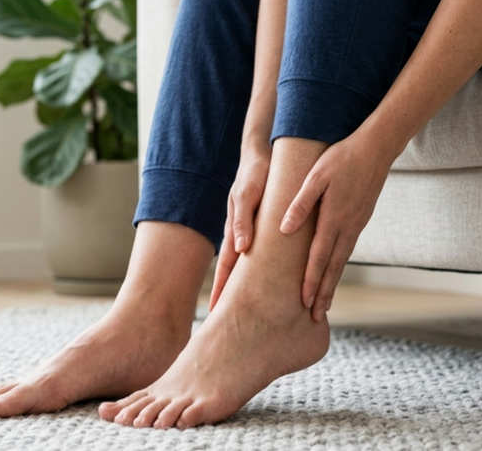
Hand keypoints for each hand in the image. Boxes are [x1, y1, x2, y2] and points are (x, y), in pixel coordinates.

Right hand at [208, 143, 271, 310]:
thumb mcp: (247, 196)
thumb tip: (240, 248)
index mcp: (235, 233)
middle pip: (233, 274)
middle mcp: (241, 237)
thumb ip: (242, 221)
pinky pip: (259, 255)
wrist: (262, 158)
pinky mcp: (261, 229)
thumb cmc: (254, 176)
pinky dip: (258, 271)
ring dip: (242, 288)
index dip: (221, 292)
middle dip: (228, 298)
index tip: (215, 314)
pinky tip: (265, 282)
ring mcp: (250, 235)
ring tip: (244, 311)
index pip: (226, 270)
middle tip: (224, 323)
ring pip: (246, 267)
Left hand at [279, 132, 394, 320]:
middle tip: (316, 316)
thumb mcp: (316, 176)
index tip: (304, 302)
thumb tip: (284, 229)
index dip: (310, 281)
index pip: (319, 257)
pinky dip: (339, 267)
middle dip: (323, 293)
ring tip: (324, 304)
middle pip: (333, 268)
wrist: (377, 148)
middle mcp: (348, 227)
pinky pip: (348, 250)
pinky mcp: (360, 220)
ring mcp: (356, 225)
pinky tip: (334, 274)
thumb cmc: (342, 158)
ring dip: (332, 284)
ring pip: (342, 261)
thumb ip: (301, 203)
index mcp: (334, 218)